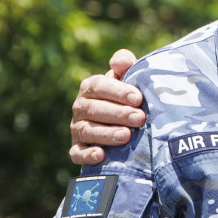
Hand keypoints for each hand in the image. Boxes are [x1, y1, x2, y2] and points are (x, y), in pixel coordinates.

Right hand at [69, 49, 143, 165]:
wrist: (121, 125)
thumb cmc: (127, 97)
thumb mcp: (127, 78)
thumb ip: (125, 65)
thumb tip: (119, 62)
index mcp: (90, 88)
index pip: (99, 86)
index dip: (118, 92)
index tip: (138, 98)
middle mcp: (80, 107)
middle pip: (94, 109)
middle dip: (118, 114)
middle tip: (139, 118)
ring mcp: (77, 129)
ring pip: (87, 131)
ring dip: (106, 134)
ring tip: (126, 136)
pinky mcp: (77, 149)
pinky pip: (77, 153)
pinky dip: (87, 155)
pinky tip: (101, 155)